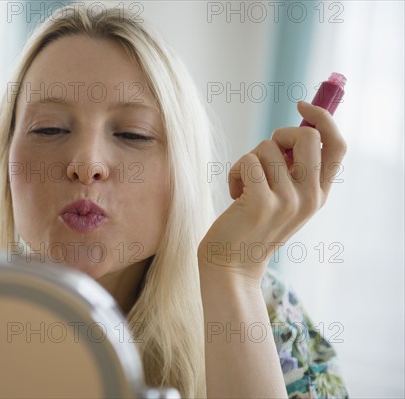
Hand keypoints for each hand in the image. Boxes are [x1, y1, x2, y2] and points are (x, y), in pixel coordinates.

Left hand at [198, 101, 346, 282]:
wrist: (231, 264)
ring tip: (243, 185)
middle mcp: (310, 198)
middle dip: (279, 135)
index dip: (323, 118)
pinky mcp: (262, 204)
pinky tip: (234, 194)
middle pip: (307, 136)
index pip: (337, 145)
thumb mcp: (284, 198)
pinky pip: (248, 161)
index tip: (302, 105)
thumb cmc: (252, 225)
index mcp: (319, 194)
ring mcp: (288, 202)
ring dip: (248, 160)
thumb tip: (298, 126)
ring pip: (267, 147)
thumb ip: (295, 169)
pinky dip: (234, 172)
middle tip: (262, 156)